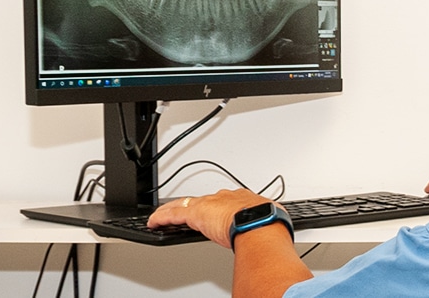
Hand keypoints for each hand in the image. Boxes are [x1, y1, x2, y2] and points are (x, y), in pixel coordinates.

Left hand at [147, 189, 273, 248]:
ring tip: (162, 217)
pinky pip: (172, 215)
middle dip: (192, 206)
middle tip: (182, 212)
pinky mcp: (195, 214)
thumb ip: (266, 222)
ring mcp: (208, 205)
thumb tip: (275, 231)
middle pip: (201, 201)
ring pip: (183, 205)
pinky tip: (153, 222)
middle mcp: (223, 198)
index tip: (213, 211)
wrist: (259, 223)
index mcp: (241, 199)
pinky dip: (161, 218)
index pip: (222, 201)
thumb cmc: (267, 222)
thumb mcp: (269, 218)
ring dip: (172, 212)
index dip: (215, 206)